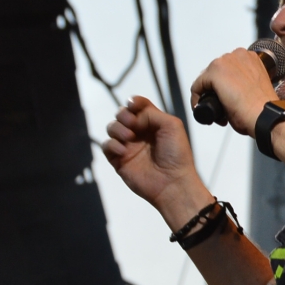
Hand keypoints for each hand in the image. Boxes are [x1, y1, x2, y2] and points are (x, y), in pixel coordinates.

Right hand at [102, 96, 208, 224]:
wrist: (172, 182)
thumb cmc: (177, 154)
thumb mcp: (171, 125)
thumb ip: (151, 113)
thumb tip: (133, 116)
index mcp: (153, 123)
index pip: (138, 106)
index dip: (133, 102)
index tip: (133, 105)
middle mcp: (139, 133)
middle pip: (122, 114)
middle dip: (123, 114)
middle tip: (132, 123)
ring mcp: (128, 146)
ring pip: (112, 128)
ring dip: (117, 128)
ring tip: (129, 137)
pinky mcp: (119, 160)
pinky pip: (107, 146)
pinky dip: (112, 145)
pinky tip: (123, 151)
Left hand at [190, 49, 280, 135]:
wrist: (265, 114)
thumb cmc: (264, 107)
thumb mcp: (256, 86)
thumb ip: (244, 82)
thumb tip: (230, 91)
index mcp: (250, 57)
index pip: (228, 68)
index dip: (225, 85)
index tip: (226, 98)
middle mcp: (238, 55)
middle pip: (216, 71)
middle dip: (215, 89)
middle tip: (220, 106)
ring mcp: (225, 62)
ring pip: (206, 78)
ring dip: (208, 93)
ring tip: (215, 110)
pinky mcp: (214, 72)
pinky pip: (198, 86)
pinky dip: (197, 98)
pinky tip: (202, 109)